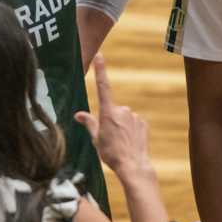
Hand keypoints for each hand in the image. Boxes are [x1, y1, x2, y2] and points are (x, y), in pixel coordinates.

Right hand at [74, 55, 152, 177]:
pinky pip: (133, 123)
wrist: (133, 165)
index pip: (103, 87)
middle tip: (109, 138)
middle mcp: (122, 110)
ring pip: (124, 117)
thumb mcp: (95, 139)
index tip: (100, 56)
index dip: (101, 70)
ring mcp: (134, 116)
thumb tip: (78, 114)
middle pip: (112, 110)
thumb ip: (89, 123)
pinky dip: (130, 130)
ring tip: (120, 142)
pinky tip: (129, 142)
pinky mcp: (143, 123)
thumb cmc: (111, 153)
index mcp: (108, 112)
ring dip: (121, 126)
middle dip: (110, 120)